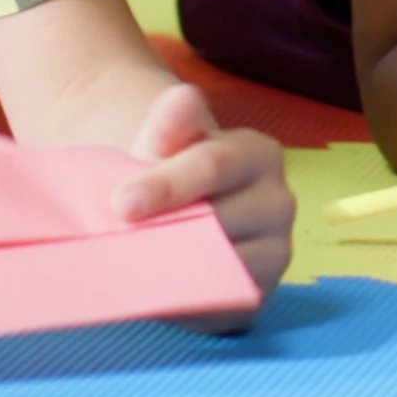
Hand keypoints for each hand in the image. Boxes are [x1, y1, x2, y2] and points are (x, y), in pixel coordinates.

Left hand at [118, 85, 293, 309]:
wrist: (183, 217)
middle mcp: (280, 201)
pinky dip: (188, 299)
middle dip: (165, 230)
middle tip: (117, 242)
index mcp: (259, 154)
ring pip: (225, 263)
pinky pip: (225, 300)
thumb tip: (182, 96)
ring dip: (175, 266)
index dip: (166, 185)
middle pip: (220, 218)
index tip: (120, 204)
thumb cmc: (171, 176)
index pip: (214, 165)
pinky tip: (155, 289)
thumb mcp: (165, 144)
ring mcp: (277, 250)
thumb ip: (170, 122)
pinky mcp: (261, 292)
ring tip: (133, 266)